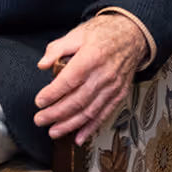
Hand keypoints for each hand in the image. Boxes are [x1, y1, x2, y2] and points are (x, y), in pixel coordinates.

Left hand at [33, 14, 146, 144]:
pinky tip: (78, 137)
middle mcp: (104, 75)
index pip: (69, 80)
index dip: (53, 93)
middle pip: (78, 100)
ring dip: (70, 124)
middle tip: (40, 120)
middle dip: (56, 113)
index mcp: (92, 57)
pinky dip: (91, 128)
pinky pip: (104, 114)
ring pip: (90, 111)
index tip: (39, 101)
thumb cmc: (102, 34)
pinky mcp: (119, 94)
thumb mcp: (77, 34)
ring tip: (53, 132)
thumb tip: (42, 64)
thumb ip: (57, 48)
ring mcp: (113, 87)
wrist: (132, 35)